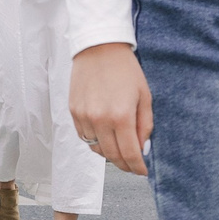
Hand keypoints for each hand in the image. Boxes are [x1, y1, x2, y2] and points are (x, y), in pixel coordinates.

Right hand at [69, 43, 152, 177]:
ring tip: (120, 148)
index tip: (142, 172)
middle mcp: (100, 120)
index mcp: (121, 116)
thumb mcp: (144, 96)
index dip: (137, 167)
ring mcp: (84, 117)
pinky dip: (95, 141)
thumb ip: (145, 125)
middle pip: (112, 156)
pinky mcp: (73, 112)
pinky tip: (105, 134)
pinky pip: (84, 137)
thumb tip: (142, 148)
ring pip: (96, 149)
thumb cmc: (125, 69)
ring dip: (110, 153)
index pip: (129, 154)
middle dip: (125, 165)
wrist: (98, 48)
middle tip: (133, 165)